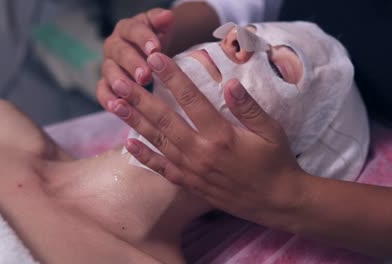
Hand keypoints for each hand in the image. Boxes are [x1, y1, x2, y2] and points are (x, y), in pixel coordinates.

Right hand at [97, 8, 174, 110]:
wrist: (154, 57)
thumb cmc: (158, 43)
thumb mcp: (162, 29)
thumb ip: (162, 21)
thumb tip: (167, 16)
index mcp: (127, 29)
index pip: (133, 30)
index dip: (143, 39)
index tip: (156, 49)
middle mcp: (114, 46)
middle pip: (120, 53)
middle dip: (132, 64)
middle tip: (145, 76)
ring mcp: (109, 66)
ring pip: (109, 72)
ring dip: (119, 82)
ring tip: (129, 91)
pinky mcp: (106, 84)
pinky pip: (103, 92)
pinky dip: (107, 99)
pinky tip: (117, 107)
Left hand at [108, 52, 307, 226]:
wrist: (277, 201)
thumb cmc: (276, 162)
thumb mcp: (271, 131)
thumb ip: (248, 107)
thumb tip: (230, 82)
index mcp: (221, 135)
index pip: (191, 99)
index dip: (172, 76)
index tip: (156, 59)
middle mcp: (201, 152)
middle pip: (164, 120)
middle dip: (140, 98)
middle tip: (119, 81)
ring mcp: (193, 170)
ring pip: (157, 142)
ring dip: (134, 122)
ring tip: (114, 104)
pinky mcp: (190, 184)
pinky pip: (163, 169)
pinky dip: (144, 157)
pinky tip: (128, 144)